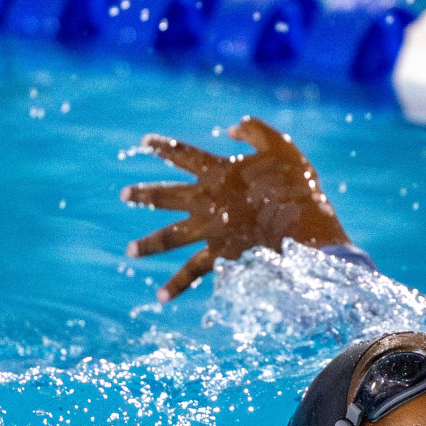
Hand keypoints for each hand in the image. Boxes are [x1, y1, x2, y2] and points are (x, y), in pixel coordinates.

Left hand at [121, 115, 350, 301]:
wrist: (301, 223)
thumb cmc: (295, 184)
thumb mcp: (279, 146)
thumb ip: (254, 131)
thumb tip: (231, 128)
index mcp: (217, 171)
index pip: (181, 155)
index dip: (160, 147)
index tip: (143, 143)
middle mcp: (206, 200)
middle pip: (166, 196)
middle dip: (143, 195)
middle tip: (124, 195)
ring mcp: (210, 229)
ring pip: (170, 236)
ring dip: (148, 244)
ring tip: (130, 251)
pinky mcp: (220, 254)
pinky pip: (193, 272)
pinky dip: (177, 285)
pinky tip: (160, 297)